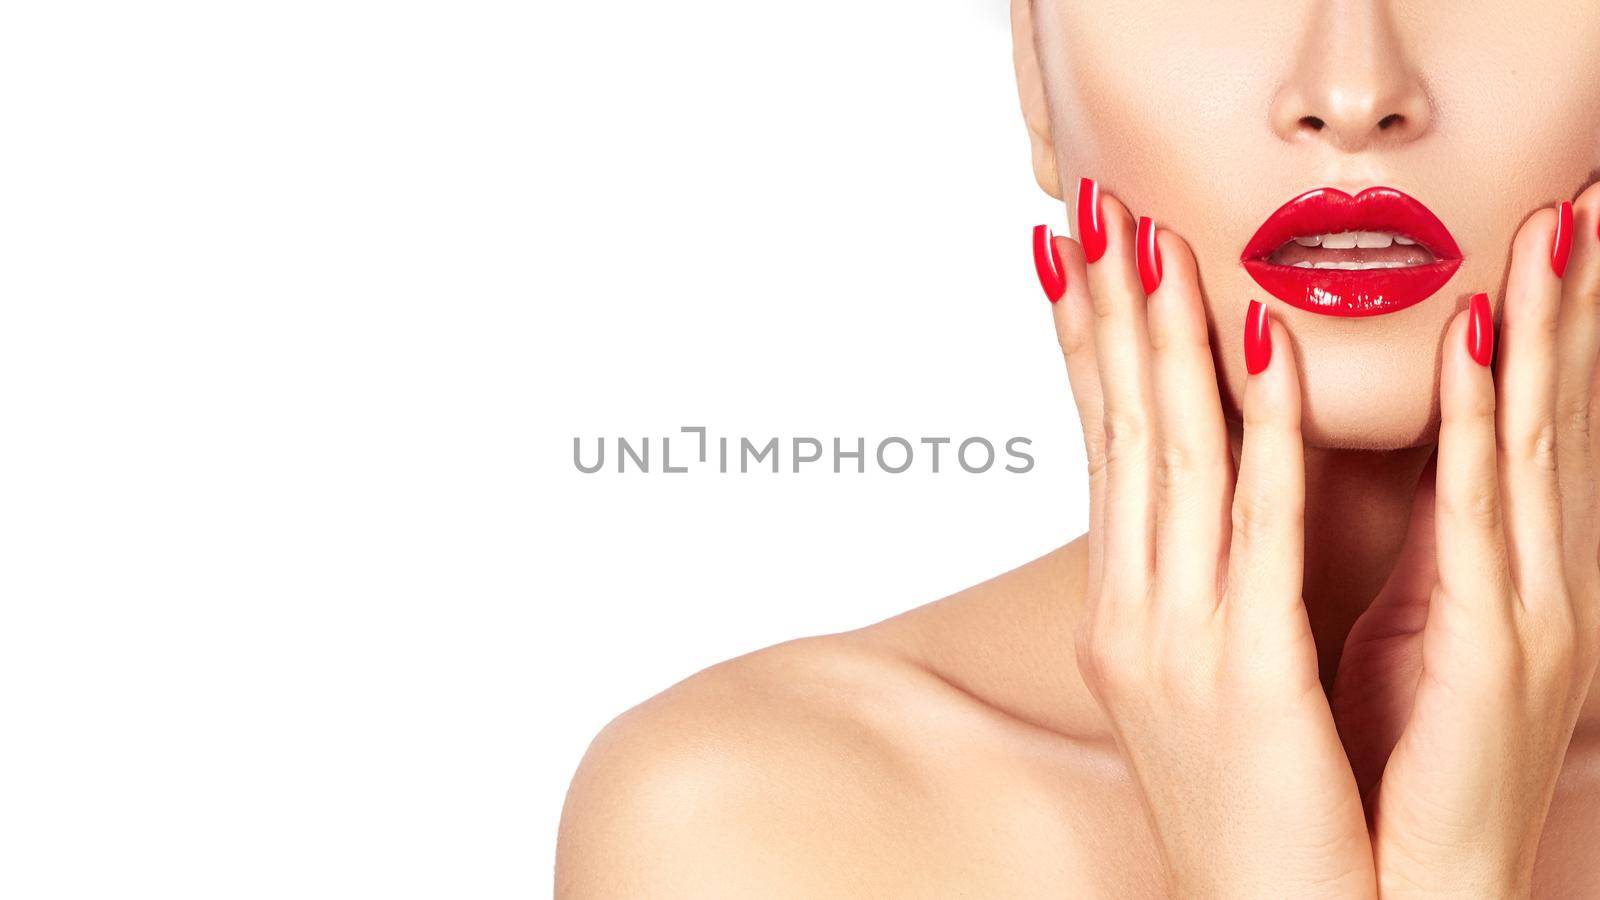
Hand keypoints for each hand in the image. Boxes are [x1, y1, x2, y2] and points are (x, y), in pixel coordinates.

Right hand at [1043, 181, 1374, 897]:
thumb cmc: (1252, 811)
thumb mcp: (1203, 684)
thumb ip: (1192, 590)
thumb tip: (1188, 516)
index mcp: (1123, 615)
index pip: (1102, 453)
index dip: (1083, 350)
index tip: (1071, 263)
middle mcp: (1131, 615)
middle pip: (1120, 436)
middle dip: (1108, 314)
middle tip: (1094, 212)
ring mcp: (1176, 640)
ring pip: (1173, 458)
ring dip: (1166, 339)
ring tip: (1156, 242)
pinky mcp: (1246, 668)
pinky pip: (1257, 522)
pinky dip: (1262, 426)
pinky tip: (1261, 347)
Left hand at [1333, 190, 1599, 896]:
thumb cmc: (1373, 775)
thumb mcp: (1366, 640)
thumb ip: (1370, 559)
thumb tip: (1300, 485)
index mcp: (1473, 577)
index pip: (1490, 425)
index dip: (1509, 329)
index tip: (1508, 239)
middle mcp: (1507, 579)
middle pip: (1528, 412)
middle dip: (1548, 304)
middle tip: (1566, 198)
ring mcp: (1516, 609)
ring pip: (1524, 438)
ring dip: (1534, 327)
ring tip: (1545, 230)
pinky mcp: (1497, 647)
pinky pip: (1480, 514)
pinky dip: (1483, 423)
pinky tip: (1482, 346)